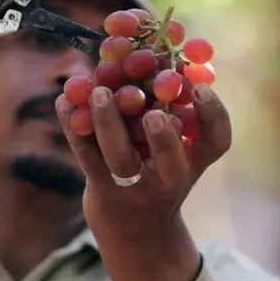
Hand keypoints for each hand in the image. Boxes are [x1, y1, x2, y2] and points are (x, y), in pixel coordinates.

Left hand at [55, 84, 231, 280]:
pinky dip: (72, 125)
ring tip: (99, 92)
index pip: (216, 142)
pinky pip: (85, 153)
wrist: (134, 229)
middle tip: (153, 114)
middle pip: (170, 162)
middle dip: (163, 138)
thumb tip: (163, 51)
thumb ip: (175, 109)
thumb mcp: (177, 149)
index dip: (213, 115)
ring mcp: (132, 185)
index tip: (201, 87)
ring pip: (119, 157)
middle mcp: (167, 177)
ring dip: (109, 123)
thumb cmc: (158, 172)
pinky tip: (63, 99)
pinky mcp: (100, 186)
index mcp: (193, 160)